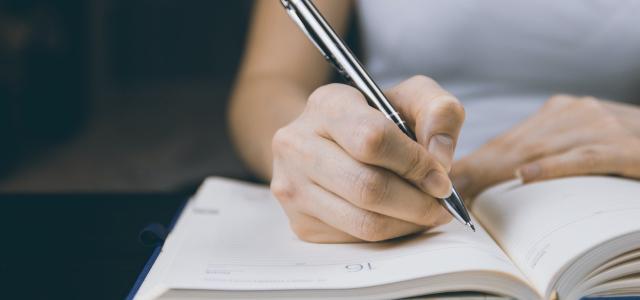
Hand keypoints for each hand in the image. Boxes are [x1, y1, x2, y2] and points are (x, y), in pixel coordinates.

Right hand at [271, 76, 464, 242]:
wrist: (328, 142)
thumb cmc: (376, 120)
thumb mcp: (411, 99)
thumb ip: (439, 113)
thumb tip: (439, 158)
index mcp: (327, 104)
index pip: (372, 139)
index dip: (414, 163)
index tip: (440, 177)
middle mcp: (297, 144)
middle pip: (368, 187)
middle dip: (417, 201)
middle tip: (440, 203)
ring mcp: (293, 187)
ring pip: (364, 221)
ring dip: (408, 223)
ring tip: (426, 211)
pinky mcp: (301, 223)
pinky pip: (356, 239)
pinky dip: (390, 233)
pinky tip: (399, 217)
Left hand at [452, 95, 639, 199]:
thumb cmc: (624, 146)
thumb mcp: (582, 139)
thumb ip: (549, 150)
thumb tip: (506, 177)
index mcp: (560, 113)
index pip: (509, 139)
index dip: (475, 161)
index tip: (446, 180)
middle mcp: (574, 113)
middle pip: (515, 144)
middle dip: (477, 168)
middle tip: (446, 190)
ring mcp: (600, 126)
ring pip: (540, 149)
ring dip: (500, 171)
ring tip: (468, 189)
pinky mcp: (625, 146)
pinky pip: (583, 157)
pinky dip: (553, 167)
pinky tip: (526, 176)